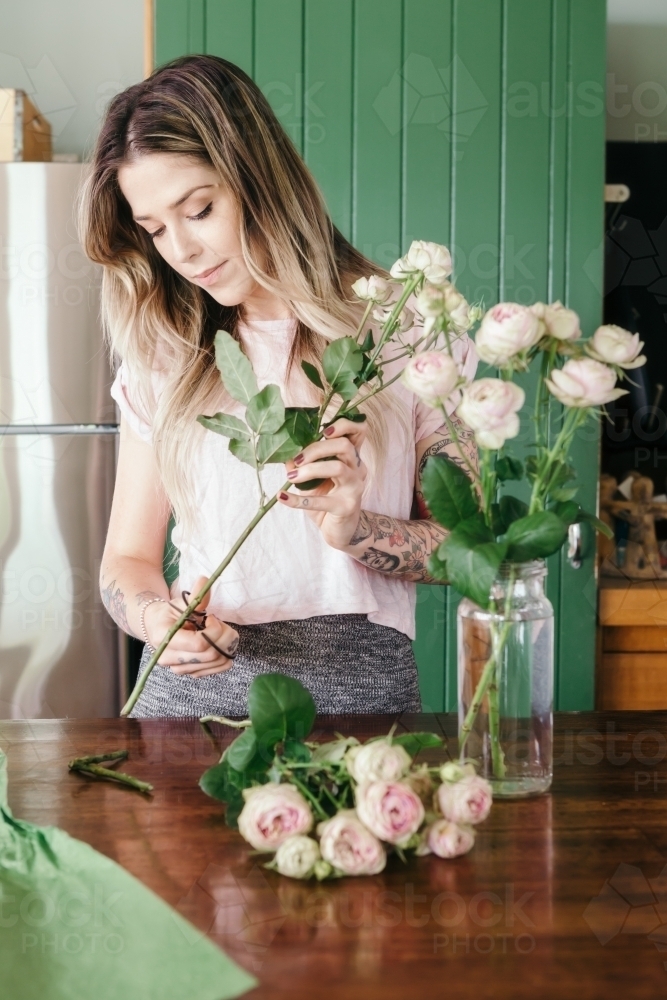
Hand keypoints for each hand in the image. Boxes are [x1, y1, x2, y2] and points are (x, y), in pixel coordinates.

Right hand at [143, 576, 238, 676]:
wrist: (156, 628)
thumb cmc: (169, 614)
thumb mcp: (180, 603)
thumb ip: (196, 596)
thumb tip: (205, 580)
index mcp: (164, 638)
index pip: (199, 643)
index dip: (213, 629)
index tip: (211, 617)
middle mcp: (169, 658)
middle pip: (211, 655)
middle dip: (224, 636)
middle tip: (219, 623)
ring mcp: (180, 669)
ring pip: (217, 663)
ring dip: (226, 645)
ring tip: (218, 632)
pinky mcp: (190, 674)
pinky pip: (218, 669)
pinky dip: (225, 655)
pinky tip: (218, 643)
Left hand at [277, 418, 367, 549]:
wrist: (339, 530)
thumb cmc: (327, 500)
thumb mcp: (313, 479)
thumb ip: (301, 462)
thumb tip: (283, 450)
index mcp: (351, 457)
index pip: (359, 431)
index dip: (344, 425)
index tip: (323, 430)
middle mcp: (357, 469)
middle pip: (344, 446)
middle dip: (317, 448)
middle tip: (297, 460)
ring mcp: (354, 488)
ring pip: (337, 468)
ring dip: (310, 470)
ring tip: (291, 476)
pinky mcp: (346, 507)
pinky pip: (322, 501)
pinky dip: (299, 500)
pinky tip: (282, 496)